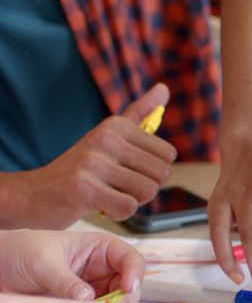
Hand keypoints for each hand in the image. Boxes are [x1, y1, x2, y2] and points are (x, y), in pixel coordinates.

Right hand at [0, 84, 174, 229]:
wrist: (33, 193)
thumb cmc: (80, 169)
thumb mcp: (109, 136)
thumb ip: (139, 114)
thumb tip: (164, 89)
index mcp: (116, 125)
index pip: (168, 154)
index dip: (152, 170)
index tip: (126, 169)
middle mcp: (105, 139)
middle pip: (162, 173)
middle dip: (144, 187)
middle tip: (116, 185)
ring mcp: (93, 162)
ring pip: (148, 191)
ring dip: (131, 200)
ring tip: (107, 194)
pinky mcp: (83, 188)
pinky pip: (128, 207)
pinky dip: (118, 213)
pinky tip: (100, 205)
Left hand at [0, 230, 142, 302]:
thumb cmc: (19, 253)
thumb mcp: (43, 263)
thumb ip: (67, 282)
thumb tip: (90, 300)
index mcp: (99, 249)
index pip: (131, 260)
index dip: (135, 274)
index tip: (127, 288)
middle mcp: (101, 271)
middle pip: (130, 288)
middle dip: (122, 301)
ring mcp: (92, 291)